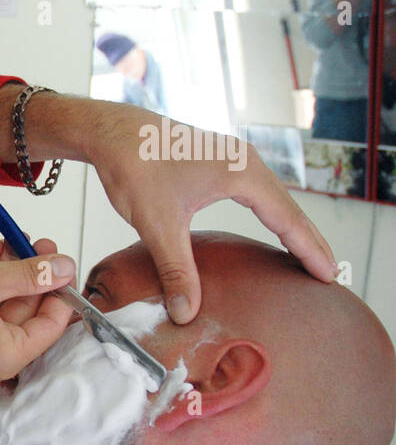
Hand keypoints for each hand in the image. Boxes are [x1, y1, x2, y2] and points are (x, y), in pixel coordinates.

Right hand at [0, 246, 75, 381]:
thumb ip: (32, 274)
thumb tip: (63, 268)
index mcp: (5, 356)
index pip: (52, 325)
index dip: (61, 290)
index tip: (62, 263)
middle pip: (30, 314)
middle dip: (36, 276)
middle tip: (41, 245)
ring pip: (7, 305)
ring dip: (14, 273)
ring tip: (16, 241)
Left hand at [84, 102, 335, 322]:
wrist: (114, 132)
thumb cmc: (135, 167)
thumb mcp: (157, 224)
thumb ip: (176, 270)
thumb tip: (186, 312)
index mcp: (243, 174)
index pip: (289, 220)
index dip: (310, 251)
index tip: (330, 277)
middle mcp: (247, 162)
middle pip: (291, 210)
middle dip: (311, 242)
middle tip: (331, 275)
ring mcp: (236, 159)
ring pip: (276, 200)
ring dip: (294, 228)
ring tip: (310, 257)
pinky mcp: (221, 161)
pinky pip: (260, 193)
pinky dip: (274, 215)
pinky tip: (275, 228)